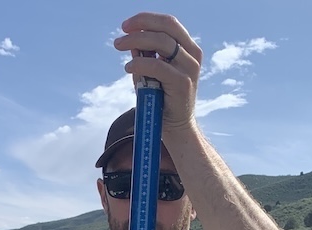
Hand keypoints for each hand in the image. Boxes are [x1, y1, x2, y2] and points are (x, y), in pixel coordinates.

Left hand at [115, 13, 202, 128]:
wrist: (176, 129)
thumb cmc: (163, 101)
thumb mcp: (152, 74)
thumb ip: (144, 56)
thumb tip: (130, 40)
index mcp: (188, 48)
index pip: (168, 23)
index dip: (146, 19)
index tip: (126, 25)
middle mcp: (192, 55)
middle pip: (166, 27)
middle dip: (140, 26)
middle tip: (119, 36)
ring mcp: (189, 68)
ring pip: (162, 42)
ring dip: (136, 41)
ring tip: (119, 46)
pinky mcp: (182, 83)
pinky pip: (158, 66)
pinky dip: (140, 63)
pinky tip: (128, 67)